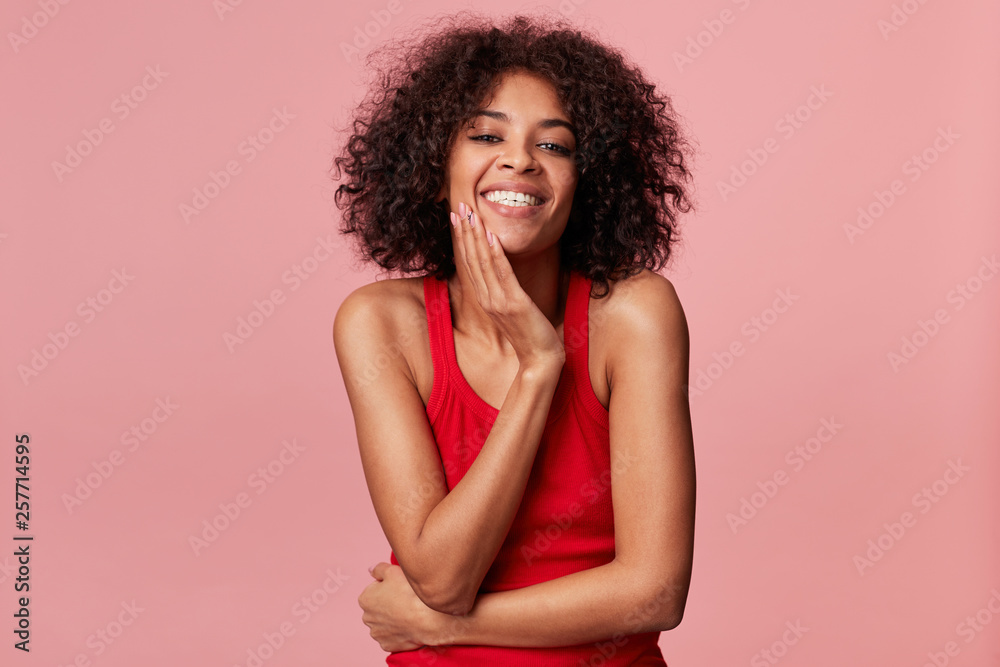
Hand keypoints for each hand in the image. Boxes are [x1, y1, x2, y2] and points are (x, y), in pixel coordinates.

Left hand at [359, 562, 439, 652]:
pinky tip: (408, 625)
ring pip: (384, 624)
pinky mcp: (387, 645)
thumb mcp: (392, 570)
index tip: (400, 588)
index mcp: (365, 599)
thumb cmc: (409, 593)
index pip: (375, 590)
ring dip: (392, 620)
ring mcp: (377, 633)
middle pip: (378, 608)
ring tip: (408, 613)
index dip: (389, 587)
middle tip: (405, 600)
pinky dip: (398, 632)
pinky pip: (391, 637)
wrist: (426, 618)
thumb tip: (370, 570)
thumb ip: (378, 568)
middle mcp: (367, 618)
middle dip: (388, 604)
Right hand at [450, 201, 565, 369]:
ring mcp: (499, 302)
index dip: (462, 239)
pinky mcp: (515, 304)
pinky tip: (491, 236)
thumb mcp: (512, 310)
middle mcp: (487, 299)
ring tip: (470, 214)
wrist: (540, 361)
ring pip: (483, 263)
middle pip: (471, 259)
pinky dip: (496, 254)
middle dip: (464, 231)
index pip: (469, 263)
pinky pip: (503, 274)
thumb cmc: (530, 335)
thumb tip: (502, 274)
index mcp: (485, 299)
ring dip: (476, 236)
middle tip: (458, 206)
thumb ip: (504, 292)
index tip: (457, 217)